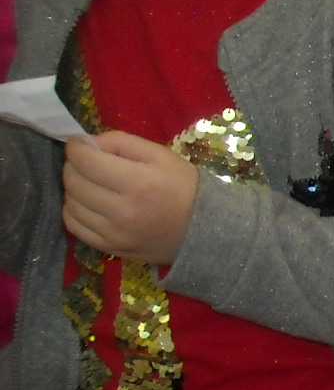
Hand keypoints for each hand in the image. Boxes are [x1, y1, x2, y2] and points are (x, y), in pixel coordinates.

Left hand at [63, 133, 199, 265]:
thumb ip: (121, 142)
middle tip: (86, 162)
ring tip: (90, 183)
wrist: (206, 231)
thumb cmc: (185, 187)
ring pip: (70, 203)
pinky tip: (88, 204)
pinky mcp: (111, 248)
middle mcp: (123, 210)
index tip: (79, 144)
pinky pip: (74, 226)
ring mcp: (115, 233)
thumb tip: (85, 144)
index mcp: (138, 182)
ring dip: (73, 188)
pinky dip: (74, 211)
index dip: (75, 148)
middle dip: (73, 165)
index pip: (85, 161)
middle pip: (74, 182)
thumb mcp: (160, 155)